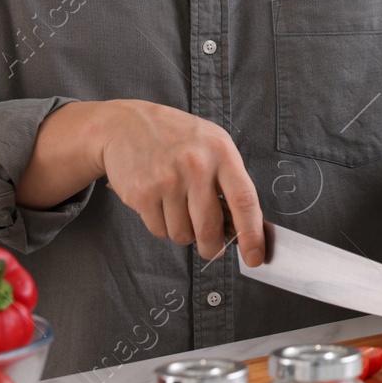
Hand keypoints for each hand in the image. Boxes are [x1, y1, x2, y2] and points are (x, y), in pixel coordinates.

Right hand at [24, 99, 264, 264]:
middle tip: (212, 248)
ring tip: (178, 207)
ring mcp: (166, 180)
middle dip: (212, 247)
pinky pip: (159, 231)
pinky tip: (160, 203)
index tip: (255, 257)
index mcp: (221, 153)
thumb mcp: (213, 145)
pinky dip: (162, 226)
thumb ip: (231, 180)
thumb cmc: (178, 138)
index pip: (244, 201)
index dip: (252, 234)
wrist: (127, 125)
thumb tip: (248, 226)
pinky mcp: (141, 193)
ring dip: (183, 232)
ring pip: (183, 235)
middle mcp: (195, 166)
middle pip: (210, 228)